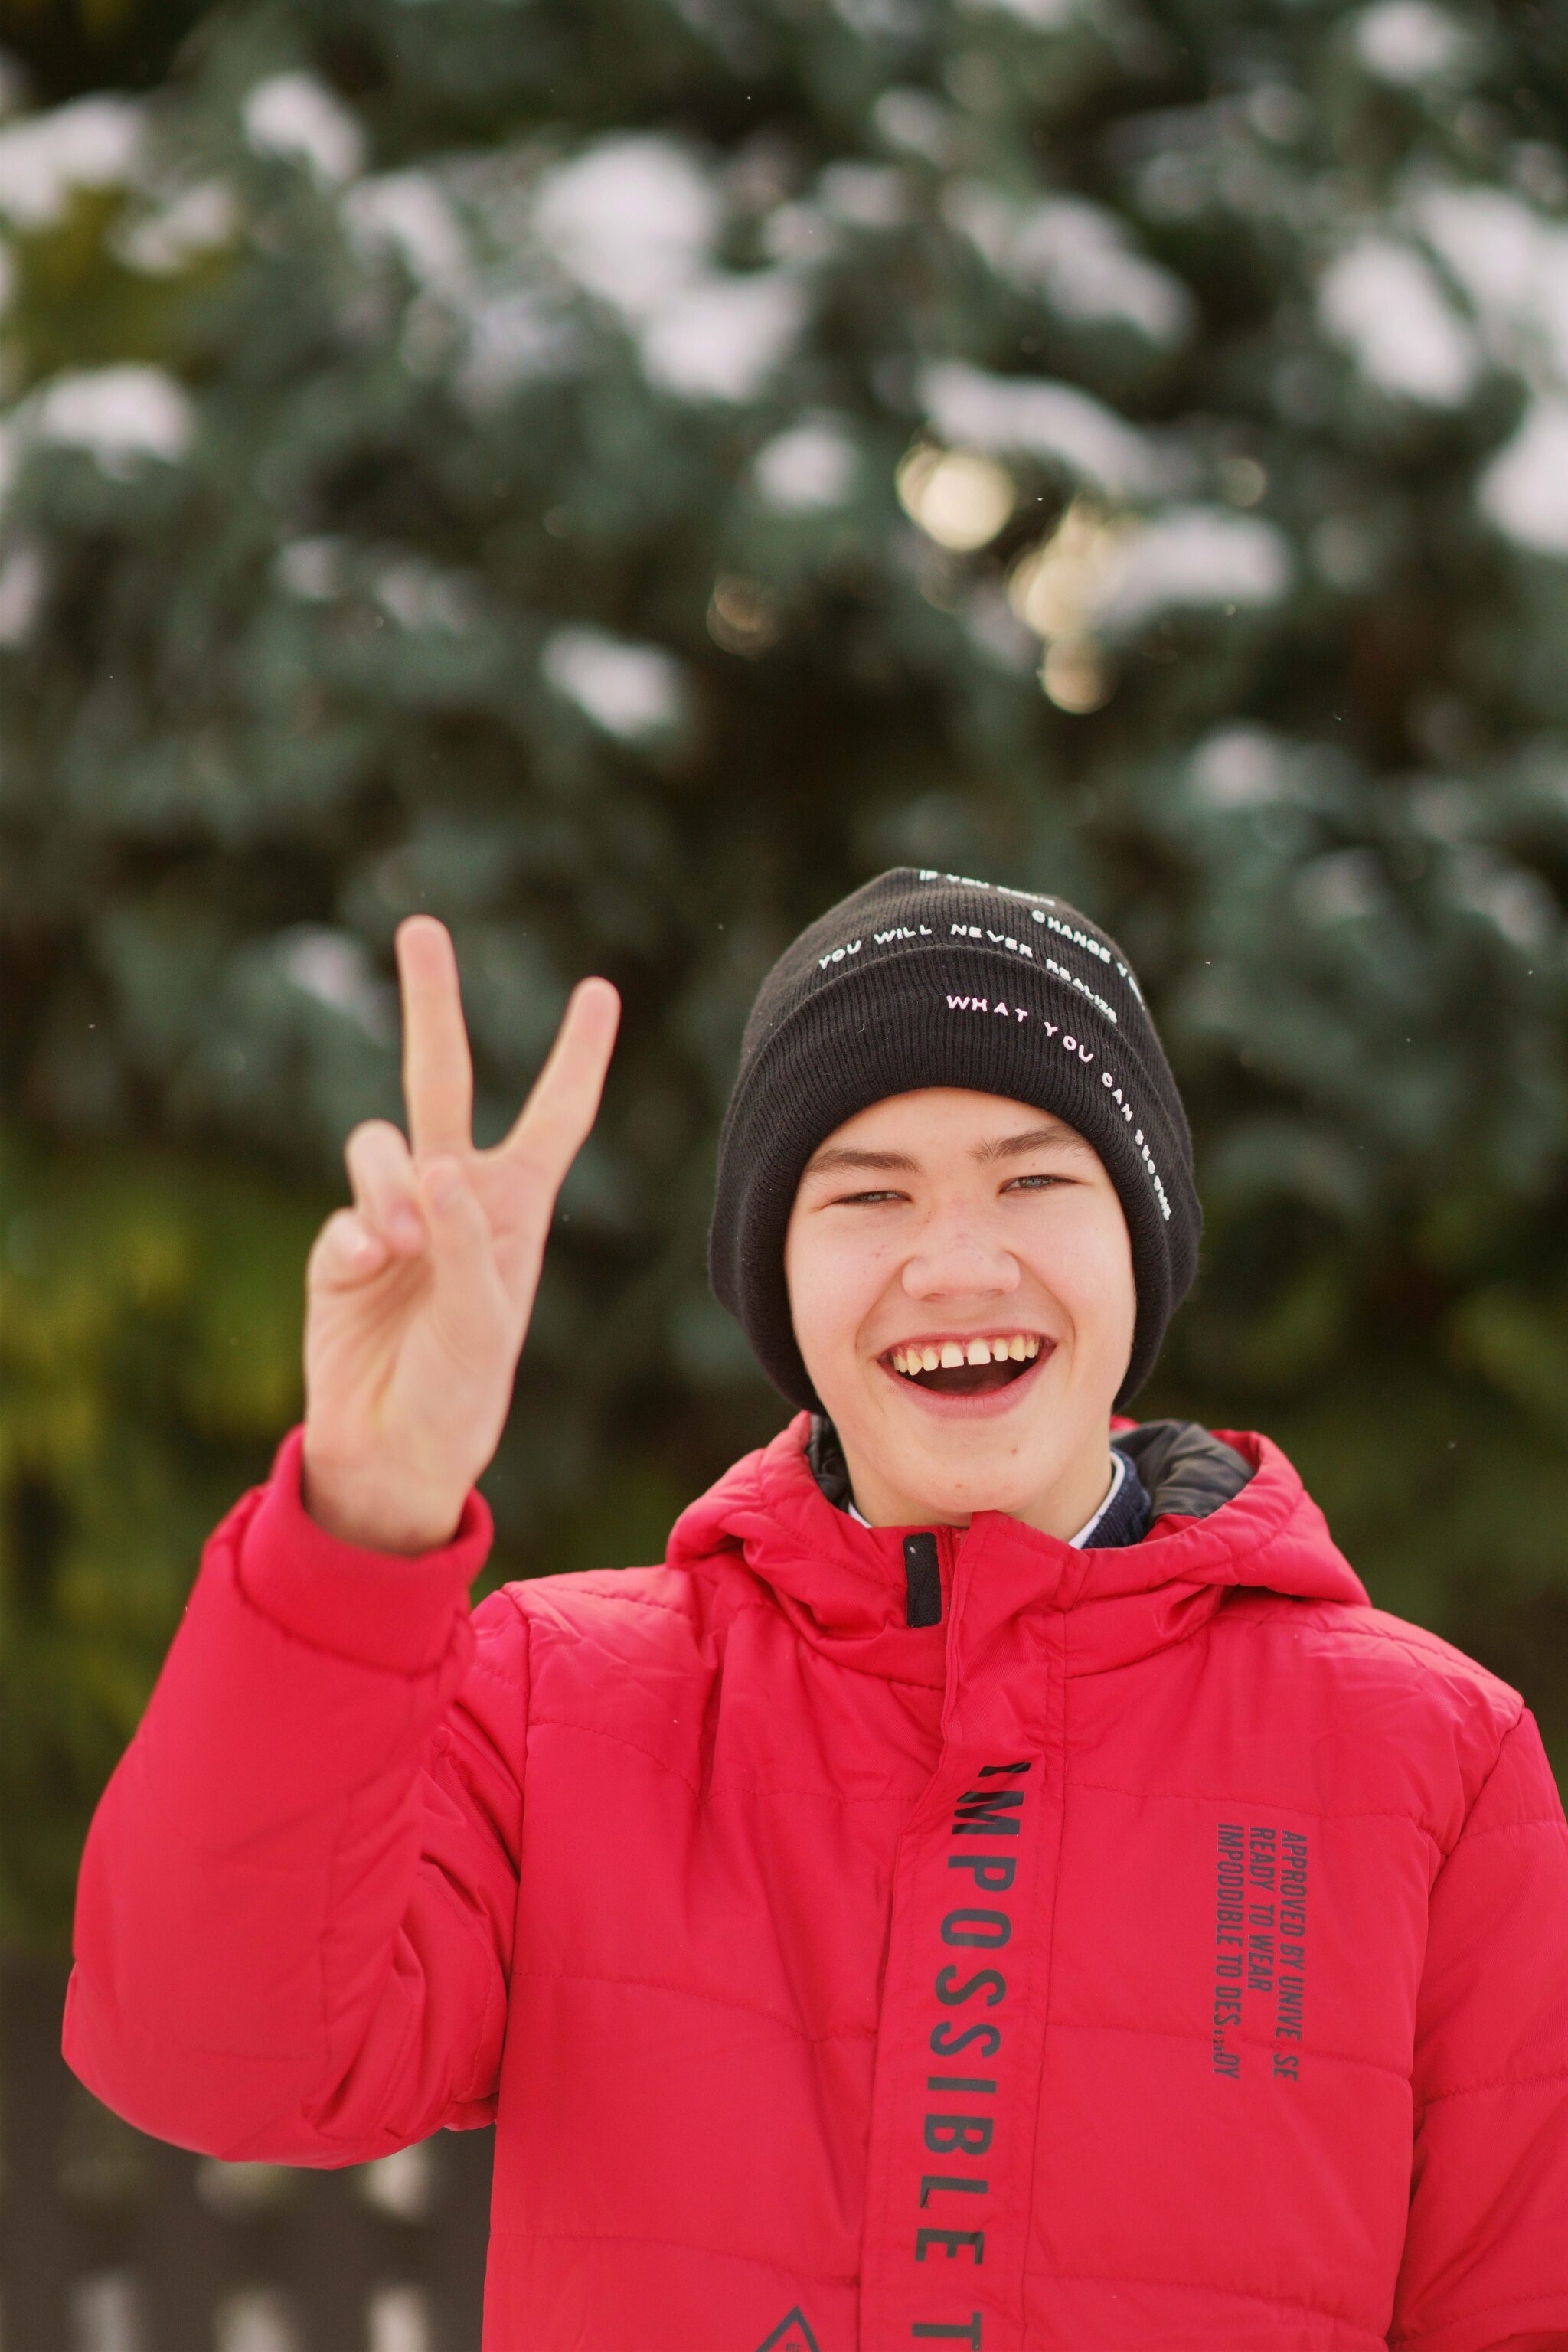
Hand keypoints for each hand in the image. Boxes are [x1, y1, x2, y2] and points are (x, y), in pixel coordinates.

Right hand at [300, 917, 619, 1552]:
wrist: (391, 1449)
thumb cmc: (459, 1391)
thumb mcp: (481, 1323)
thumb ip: (461, 1243)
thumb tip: (432, 1165)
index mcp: (515, 1206)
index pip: (554, 1116)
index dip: (576, 1055)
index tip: (598, 989)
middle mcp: (455, 1194)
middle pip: (441, 1076)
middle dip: (432, 1001)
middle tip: (421, 925)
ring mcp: (392, 1214)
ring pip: (378, 1141)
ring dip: (388, 1181)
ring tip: (399, 1247)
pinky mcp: (340, 1245)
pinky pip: (344, 1211)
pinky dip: (355, 1237)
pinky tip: (368, 1273)